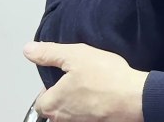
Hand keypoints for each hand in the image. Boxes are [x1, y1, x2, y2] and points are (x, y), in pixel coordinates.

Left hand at [24, 42, 146, 121]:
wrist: (135, 98)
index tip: (64, 77)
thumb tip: (28, 50)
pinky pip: (87, 115)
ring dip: (79, 102)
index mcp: (52, 104)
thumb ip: (49, 53)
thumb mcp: (75, 55)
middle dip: (64, 95)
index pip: (40, 101)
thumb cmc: (106, 78)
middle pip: (56, 108)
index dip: (50, 87)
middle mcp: (63, 120)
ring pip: (72, 113)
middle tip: (81, 79)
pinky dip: (92, 107)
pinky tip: (104, 95)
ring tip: (94, 86)